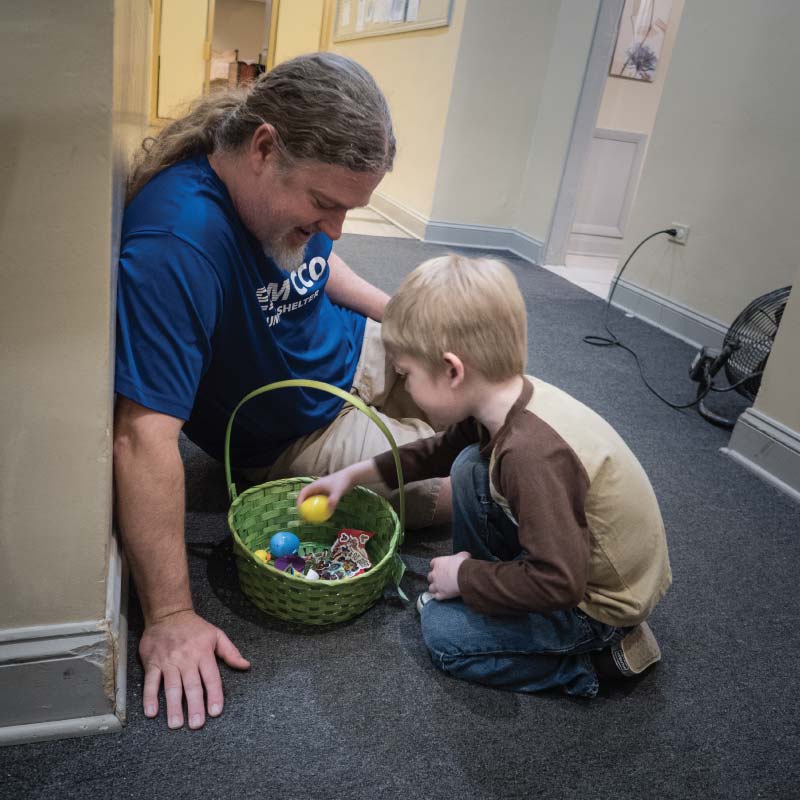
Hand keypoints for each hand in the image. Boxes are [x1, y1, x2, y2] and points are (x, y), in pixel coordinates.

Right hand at [139, 609, 249, 728]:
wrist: (168, 614)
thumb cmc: (195, 627)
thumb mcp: (216, 635)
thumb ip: (231, 652)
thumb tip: (246, 665)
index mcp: (204, 653)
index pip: (211, 678)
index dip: (214, 695)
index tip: (216, 712)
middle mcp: (187, 659)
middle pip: (192, 685)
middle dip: (195, 706)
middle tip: (196, 724)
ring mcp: (168, 662)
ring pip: (172, 686)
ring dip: (173, 706)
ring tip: (176, 724)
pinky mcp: (152, 663)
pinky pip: (151, 682)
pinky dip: (149, 697)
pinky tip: (151, 712)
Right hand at [296, 468, 355, 513]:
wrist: (351, 476)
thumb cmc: (343, 482)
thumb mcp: (337, 492)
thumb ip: (333, 501)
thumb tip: (328, 511)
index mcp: (316, 485)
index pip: (303, 492)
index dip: (299, 501)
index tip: (299, 510)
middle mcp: (317, 487)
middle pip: (306, 497)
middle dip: (303, 506)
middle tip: (304, 516)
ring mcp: (322, 490)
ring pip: (313, 499)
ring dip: (311, 507)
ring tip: (311, 518)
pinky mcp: (327, 492)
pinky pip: (320, 501)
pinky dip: (319, 507)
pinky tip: (323, 515)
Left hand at [427, 551, 471, 599]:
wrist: (465, 576)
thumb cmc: (462, 565)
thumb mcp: (463, 555)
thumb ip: (461, 555)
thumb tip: (466, 555)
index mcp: (438, 563)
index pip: (432, 563)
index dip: (436, 566)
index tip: (441, 567)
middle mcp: (435, 574)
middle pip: (430, 576)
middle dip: (434, 578)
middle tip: (441, 579)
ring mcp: (437, 585)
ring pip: (431, 588)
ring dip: (435, 588)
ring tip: (440, 589)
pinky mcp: (441, 594)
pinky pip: (436, 597)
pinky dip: (439, 597)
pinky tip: (443, 596)